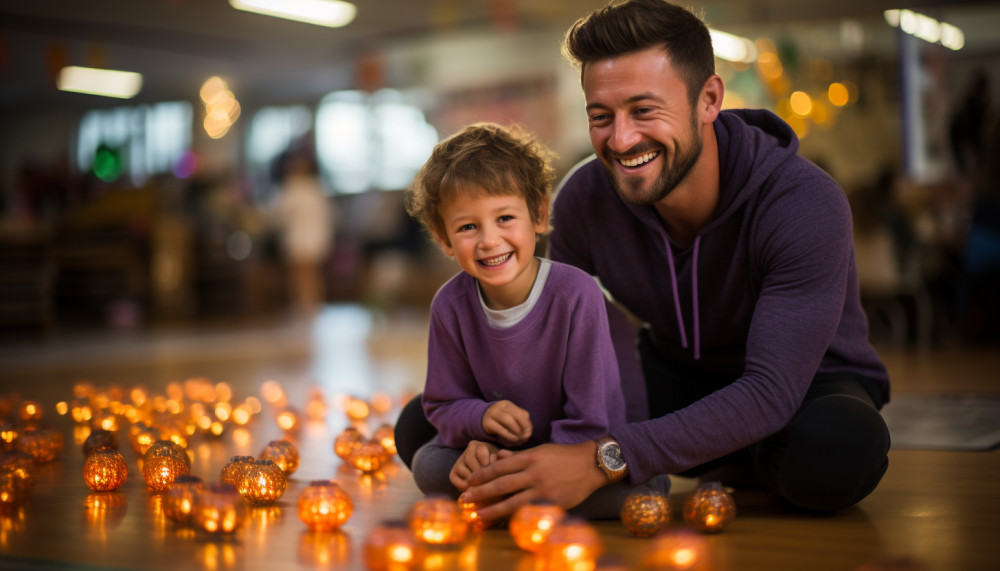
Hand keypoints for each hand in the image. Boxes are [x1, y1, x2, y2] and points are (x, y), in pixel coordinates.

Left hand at [458, 440, 605, 521]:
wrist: (590, 465)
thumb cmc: (563, 456)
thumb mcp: (540, 450)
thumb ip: (518, 456)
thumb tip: (498, 458)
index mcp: (530, 457)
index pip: (499, 467)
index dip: (482, 474)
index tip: (470, 481)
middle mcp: (534, 473)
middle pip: (501, 484)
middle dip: (481, 492)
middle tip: (465, 498)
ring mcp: (543, 490)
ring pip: (512, 501)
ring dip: (492, 508)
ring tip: (478, 514)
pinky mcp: (552, 502)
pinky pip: (529, 510)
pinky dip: (514, 516)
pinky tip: (503, 521)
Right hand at [482, 400, 531, 446]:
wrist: (480, 420)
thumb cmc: (498, 422)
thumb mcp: (509, 419)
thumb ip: (519, 424)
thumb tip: (527, 434)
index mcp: (508, 405)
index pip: (523, 414)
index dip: (528, 426)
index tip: (528, 434)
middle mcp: (500, 407)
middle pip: (518, 417)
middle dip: (523, 429)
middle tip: (523, 438)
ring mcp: (493, 413)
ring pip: (509, 422)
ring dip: (516, 433)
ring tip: (518, 440)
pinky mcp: (487, 423)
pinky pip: (501, 430)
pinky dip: (509, 437)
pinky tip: (511, 441)